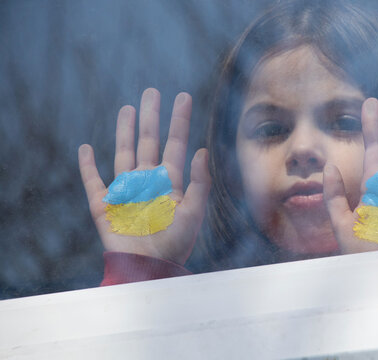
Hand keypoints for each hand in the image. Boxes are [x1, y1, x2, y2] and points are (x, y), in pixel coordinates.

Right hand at [79, 88, 210, 264]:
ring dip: (125, 131)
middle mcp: (148, 181)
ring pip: (124, 153)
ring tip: (128, 108)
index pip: (175, 144)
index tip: (183, 97)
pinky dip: (88, 166)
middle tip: (151, 92)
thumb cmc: (175, 245)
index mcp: (170, 182)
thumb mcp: (194, 213)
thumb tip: (202, 150)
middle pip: (149, 141)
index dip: (179, 121)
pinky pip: (94, 181)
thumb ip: (200, 182)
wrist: (150, 269)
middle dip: (151, 117)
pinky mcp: (105, 205)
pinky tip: (87, 148)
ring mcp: (126, 191)